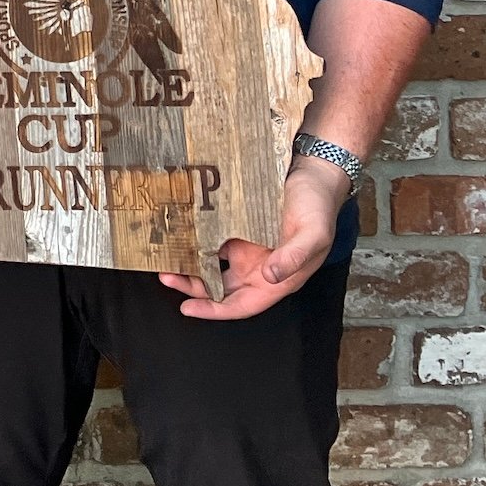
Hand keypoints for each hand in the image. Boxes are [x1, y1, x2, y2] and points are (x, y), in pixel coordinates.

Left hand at [161, 157, 344, 319]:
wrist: (313, 176)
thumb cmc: (319, 207)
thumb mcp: (314, 234)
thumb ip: (294, 257)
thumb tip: (271, 276)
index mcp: (277, 279)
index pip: (242, 304)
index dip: (215, 310)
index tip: (188, 308)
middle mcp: (258, 267)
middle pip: (219, 287)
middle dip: (192, 287)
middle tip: (167, 276)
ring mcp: (246, 247)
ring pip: (211, 264)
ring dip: (189, 264)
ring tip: (166, 256)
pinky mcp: (236, 227)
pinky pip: (211, 238)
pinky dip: (195, 239)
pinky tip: (179, 234)